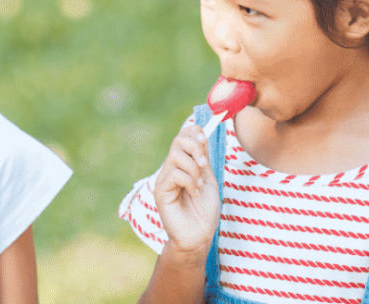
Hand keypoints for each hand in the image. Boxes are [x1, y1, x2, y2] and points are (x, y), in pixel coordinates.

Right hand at [154, 123, 220, 259]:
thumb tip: (201, 134)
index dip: (193, 132)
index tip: (205, 139)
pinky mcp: (161, 191)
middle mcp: (171, 168)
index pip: (182, 135)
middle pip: (178, 140)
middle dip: (196, 148)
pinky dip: (190, 182)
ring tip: (199, 186)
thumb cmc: (204, 212)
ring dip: (194, 169)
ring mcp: (164, 179)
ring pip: (177, 155)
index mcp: (183, 164)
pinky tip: (193, 194)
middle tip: (204, 165)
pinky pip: (175, 173)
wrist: (199, 236)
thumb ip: (203, 159)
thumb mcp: (208, 179)